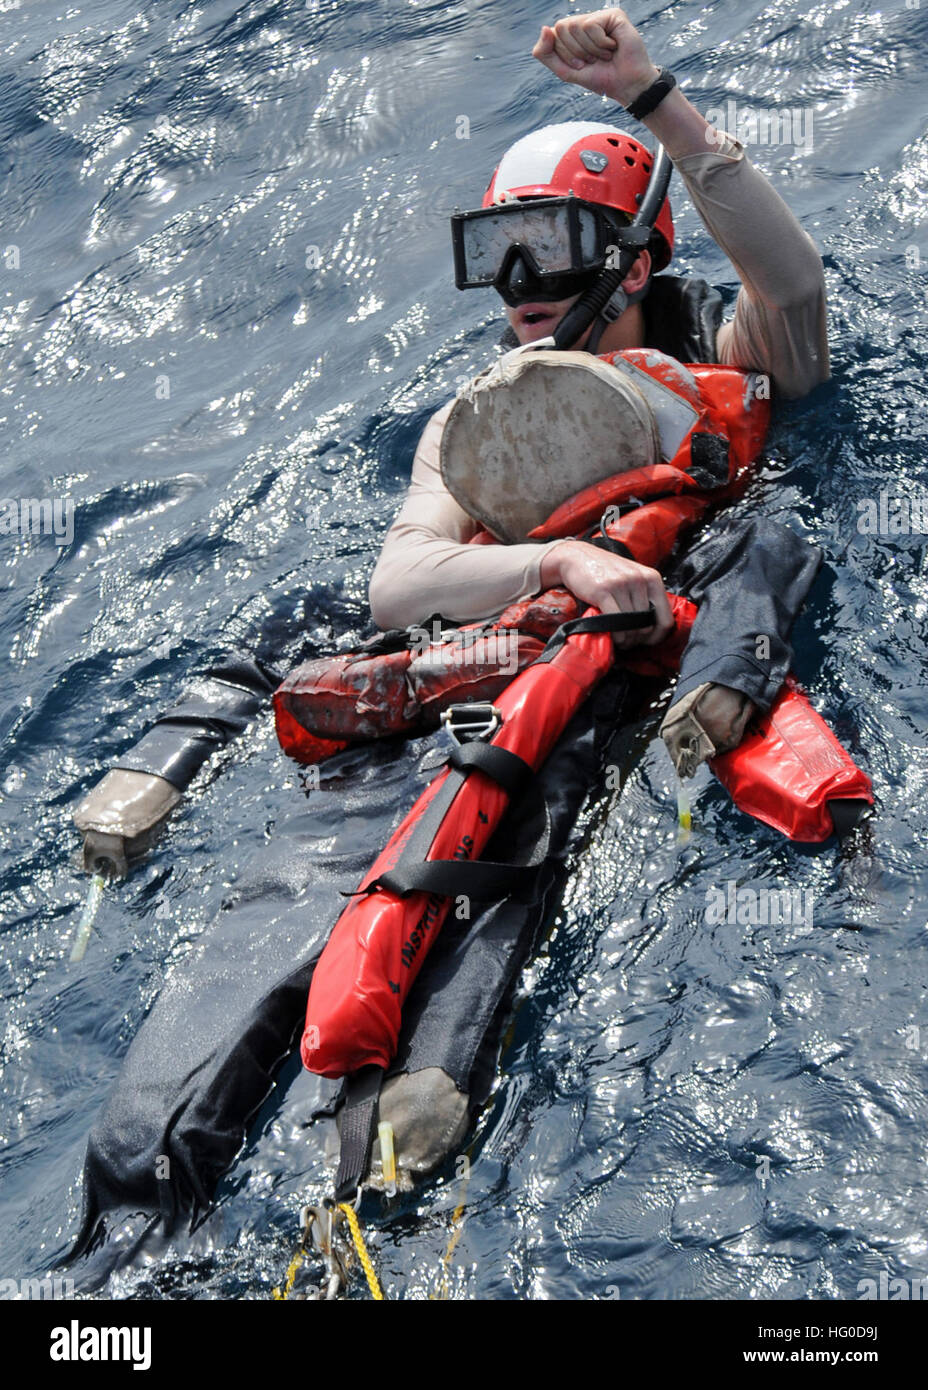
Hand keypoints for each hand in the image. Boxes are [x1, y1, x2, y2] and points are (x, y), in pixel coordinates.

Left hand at [532, 8, 659, 106]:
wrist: (626, 85)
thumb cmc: (599, 78)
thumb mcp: (565, 71)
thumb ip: (546, 54)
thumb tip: (544, 28)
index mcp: (573, 34)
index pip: (553, 34)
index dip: (565, 54)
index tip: (581, 66)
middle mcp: (585, 22)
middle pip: (562, 27)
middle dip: (575, 51)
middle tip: (592, 60)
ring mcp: (599, 17)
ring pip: (576, 26)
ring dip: (589, 49)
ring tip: (604, 55)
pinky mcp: (613, 15)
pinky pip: (591, 25)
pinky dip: (600, 43)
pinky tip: (613, 47)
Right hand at [540, 540, 673, 647]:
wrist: (577, 557)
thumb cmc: (605, 571)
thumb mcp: (633, 578)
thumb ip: (646, 596)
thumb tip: (655, 627)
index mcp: (652, 578)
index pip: (666, 618)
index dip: (658, 636)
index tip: (648, 642)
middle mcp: (640, 579)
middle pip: (647, 625)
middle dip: (638, 639)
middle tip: (629, 642)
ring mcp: (622, 584)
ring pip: (631, 625)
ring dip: (625, 639)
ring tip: (620, 640)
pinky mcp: (604, 590)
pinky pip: (615, 621)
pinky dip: (614, 634)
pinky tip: (611, 635)